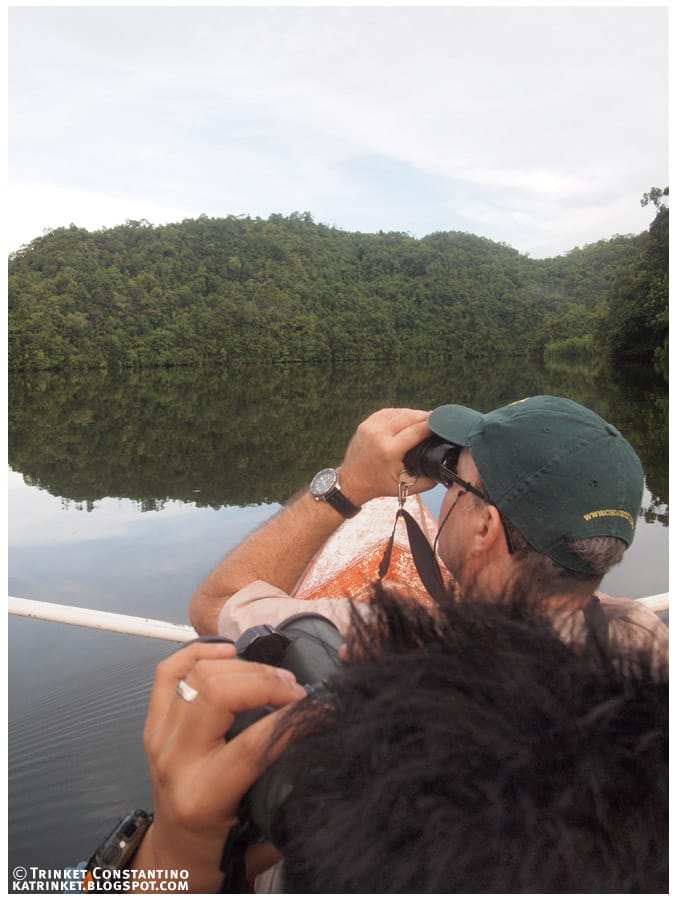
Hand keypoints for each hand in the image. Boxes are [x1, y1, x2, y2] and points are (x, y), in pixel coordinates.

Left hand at [137, 640, 305, 890]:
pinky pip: (169, 672)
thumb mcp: (260, 829)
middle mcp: (175, 761)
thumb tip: (319, 736)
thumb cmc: (222, 844)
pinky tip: (229, 651)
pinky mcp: (152, 723)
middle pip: (219, 693)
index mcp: (203, 795)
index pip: (252, 743)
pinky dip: (199, 652)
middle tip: (296, 691)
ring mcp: (158, 737)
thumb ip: (286, 785)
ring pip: (198, 675)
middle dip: (267, 682)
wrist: (175, 856)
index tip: (322, 708)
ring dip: (244, 666)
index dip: (293, 719)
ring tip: (274, 676)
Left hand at [338, 408, 436, 504]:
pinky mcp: (366, 423)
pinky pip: (388, 412)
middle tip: (438, 419)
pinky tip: (408, 417)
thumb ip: (428, 481)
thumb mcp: (406, 487)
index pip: (416, 431)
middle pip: (408, 417)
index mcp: (389, 450)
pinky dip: (400, 414)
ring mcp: (370, 426)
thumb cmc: (379, 485)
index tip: (443, 425)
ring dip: (413, 414)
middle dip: (425, 417)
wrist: (352, 481)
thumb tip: (445, 470)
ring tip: (425, 418)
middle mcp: (378, 434)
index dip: (432, 426)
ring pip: (398, 412)